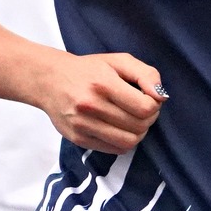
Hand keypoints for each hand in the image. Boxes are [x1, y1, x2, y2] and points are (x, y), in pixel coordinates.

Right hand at [35, 52, 163, 153]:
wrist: (49, 80)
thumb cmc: (89, 70)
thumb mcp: (118, 61)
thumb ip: (146, 74)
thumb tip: (161, 96)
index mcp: (103, 83)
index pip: (145, 108)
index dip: (155, 105)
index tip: (149, 98)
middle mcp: (91, 106)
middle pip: (139, 126)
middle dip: (149, 119)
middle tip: (143, 109)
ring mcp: (82, 125)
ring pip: (128, 142)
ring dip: (138, 133)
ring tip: (133, 120)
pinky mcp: (78, 139)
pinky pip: (114, 149)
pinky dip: (123, 141)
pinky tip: (119, 128)